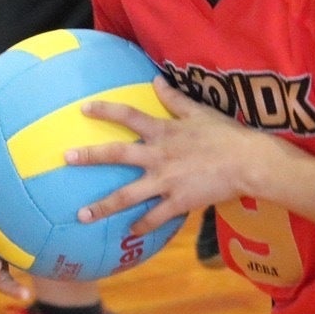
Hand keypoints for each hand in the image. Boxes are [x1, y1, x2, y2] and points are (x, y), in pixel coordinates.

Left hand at [65, 78, 245, 233]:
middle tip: (67, 158)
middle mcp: (158, 156)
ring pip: (127, 196)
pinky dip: (141, 227)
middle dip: (90, 156)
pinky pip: (154, 218)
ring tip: (82, 216)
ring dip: (103, 206)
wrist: (248, 163)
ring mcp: (166, 181)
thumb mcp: (199, 111)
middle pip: (117, 155)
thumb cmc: (226, 135)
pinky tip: (129, 234)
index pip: (129, 116)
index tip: (84, 109)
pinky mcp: (177, 202)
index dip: (106, 111)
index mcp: (163, 131)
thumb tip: (155, 79)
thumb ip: (174, 98)